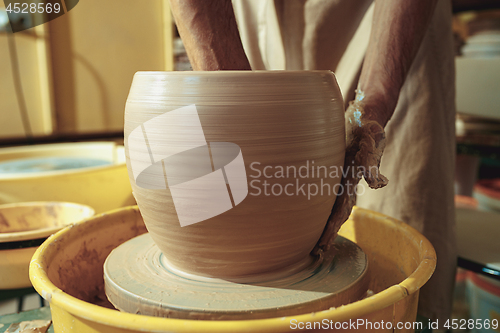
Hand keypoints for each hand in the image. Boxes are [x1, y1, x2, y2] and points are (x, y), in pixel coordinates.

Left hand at [313, 90, 387, 254]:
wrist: (364, 113)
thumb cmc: (368, 125)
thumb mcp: (372, 138)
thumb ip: (372, 159)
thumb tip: (377, 183)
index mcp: (352, 179)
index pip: (341, 209)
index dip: (332, 228)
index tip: (323, 245)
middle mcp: (342, 180)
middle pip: (332, 211)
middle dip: (324, 232)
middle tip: (314, 252)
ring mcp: (335, 174)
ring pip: (324, 202)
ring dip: (317, 220)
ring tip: (304, 238)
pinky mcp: (326, 164)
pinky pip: (318, 186)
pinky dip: (308, 200)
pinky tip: (297, 208)